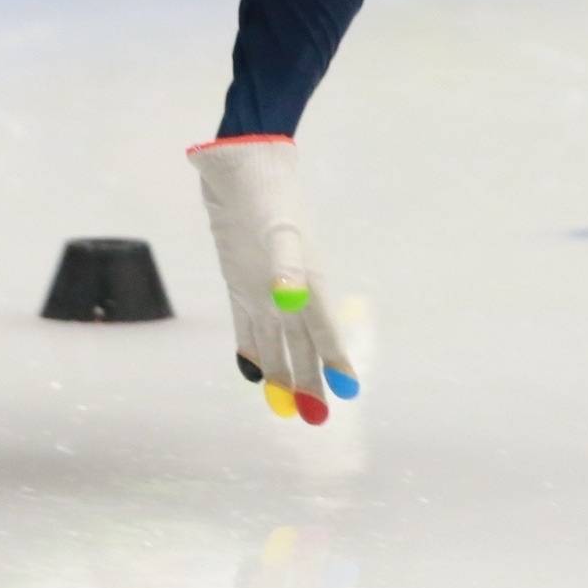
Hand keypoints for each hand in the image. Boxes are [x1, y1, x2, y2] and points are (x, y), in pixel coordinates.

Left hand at [188, 135, 359, 424]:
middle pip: (301, 344)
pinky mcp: (239, 281)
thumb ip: (285, 266)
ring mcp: (262, 287)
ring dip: (282, 373)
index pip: (324, 330)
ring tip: (286, 408)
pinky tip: (250, 371)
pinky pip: (246, 325)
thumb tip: (290, 298)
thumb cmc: (266, 192)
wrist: (242, 167)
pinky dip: (250, 349)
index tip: (348, 390)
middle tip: (316, 420)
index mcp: (308, 280)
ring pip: (276, 341)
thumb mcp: (277, 229)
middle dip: (310, 381)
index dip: (335, 360)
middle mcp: (288, 290)